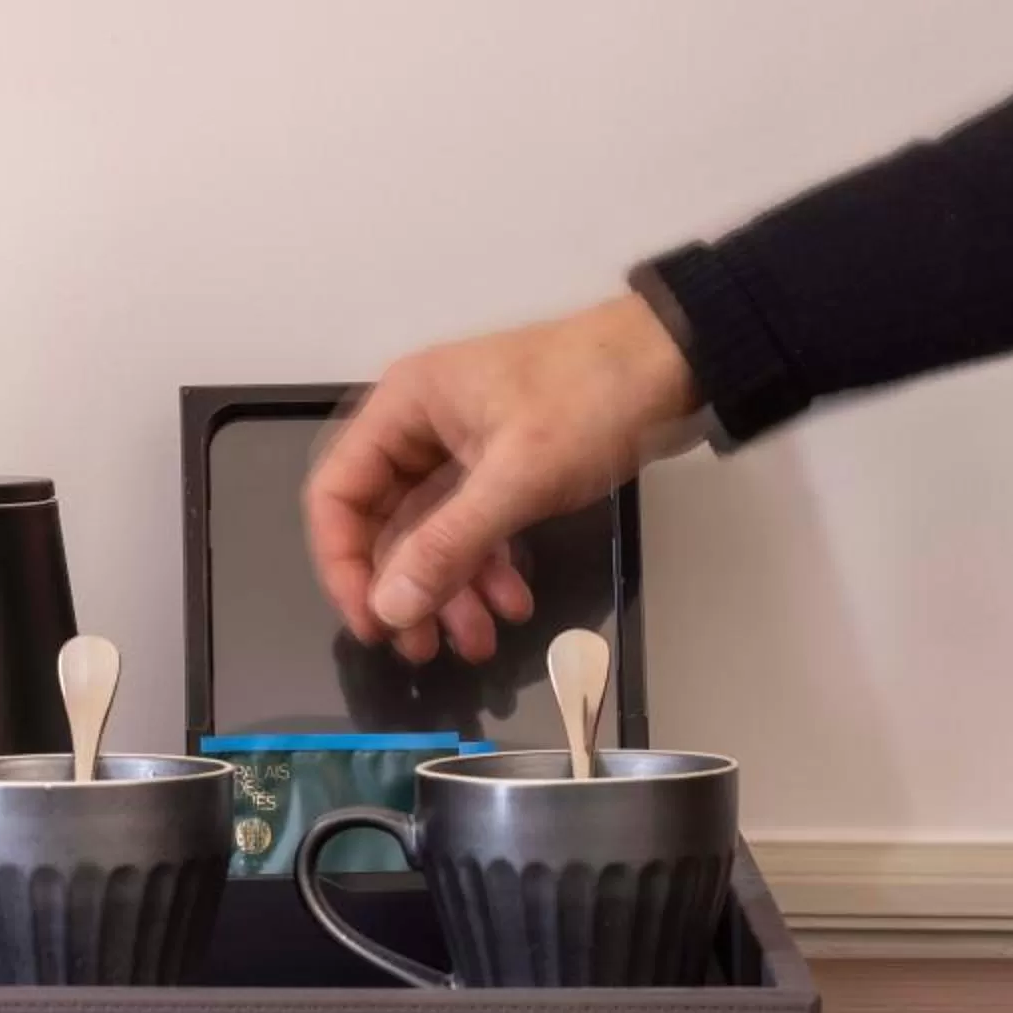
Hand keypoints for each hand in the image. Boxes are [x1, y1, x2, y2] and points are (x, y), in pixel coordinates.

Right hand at [306, 291, 704, 663]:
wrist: (675, 362)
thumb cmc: (591, 398)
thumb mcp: (518, 477)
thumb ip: (448, 545)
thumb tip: (390, 608)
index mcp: (404, 407)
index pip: (337, 493)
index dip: (344, 563)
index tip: (372, 622)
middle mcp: (420, 426)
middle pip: (384, 522)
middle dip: (405, 589)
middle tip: (422, 650)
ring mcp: (462, 448)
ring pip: (432, 534)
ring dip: (452, 590)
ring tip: (481, 642)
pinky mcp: (502, 468)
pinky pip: (474, 528)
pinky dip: (488, 568)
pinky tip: (515, 605)